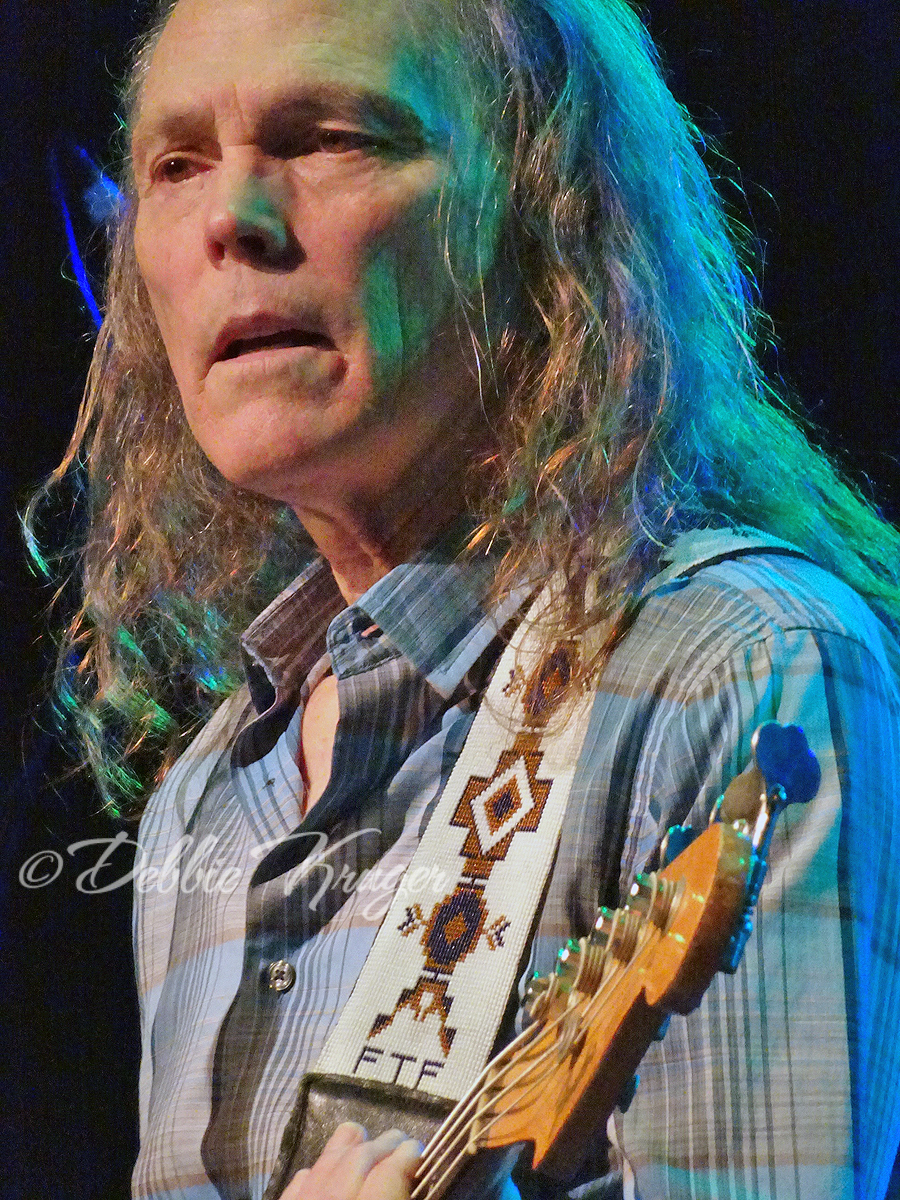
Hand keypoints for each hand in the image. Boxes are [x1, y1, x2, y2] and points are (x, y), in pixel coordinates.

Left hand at [280, 1122, 421, 1199]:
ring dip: (352, 1146)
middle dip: (384, 1144)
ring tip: (369, 1141)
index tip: (420, 1151)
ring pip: (327, 1159)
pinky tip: (330, 1169)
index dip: (408, 1156)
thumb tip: (411, 1180)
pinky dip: (320, 1168)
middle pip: (359, 1159)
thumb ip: (397, 1196)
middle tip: (403, 1142)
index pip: (390, 1172)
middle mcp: (331, 1198)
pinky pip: (302, 1177)